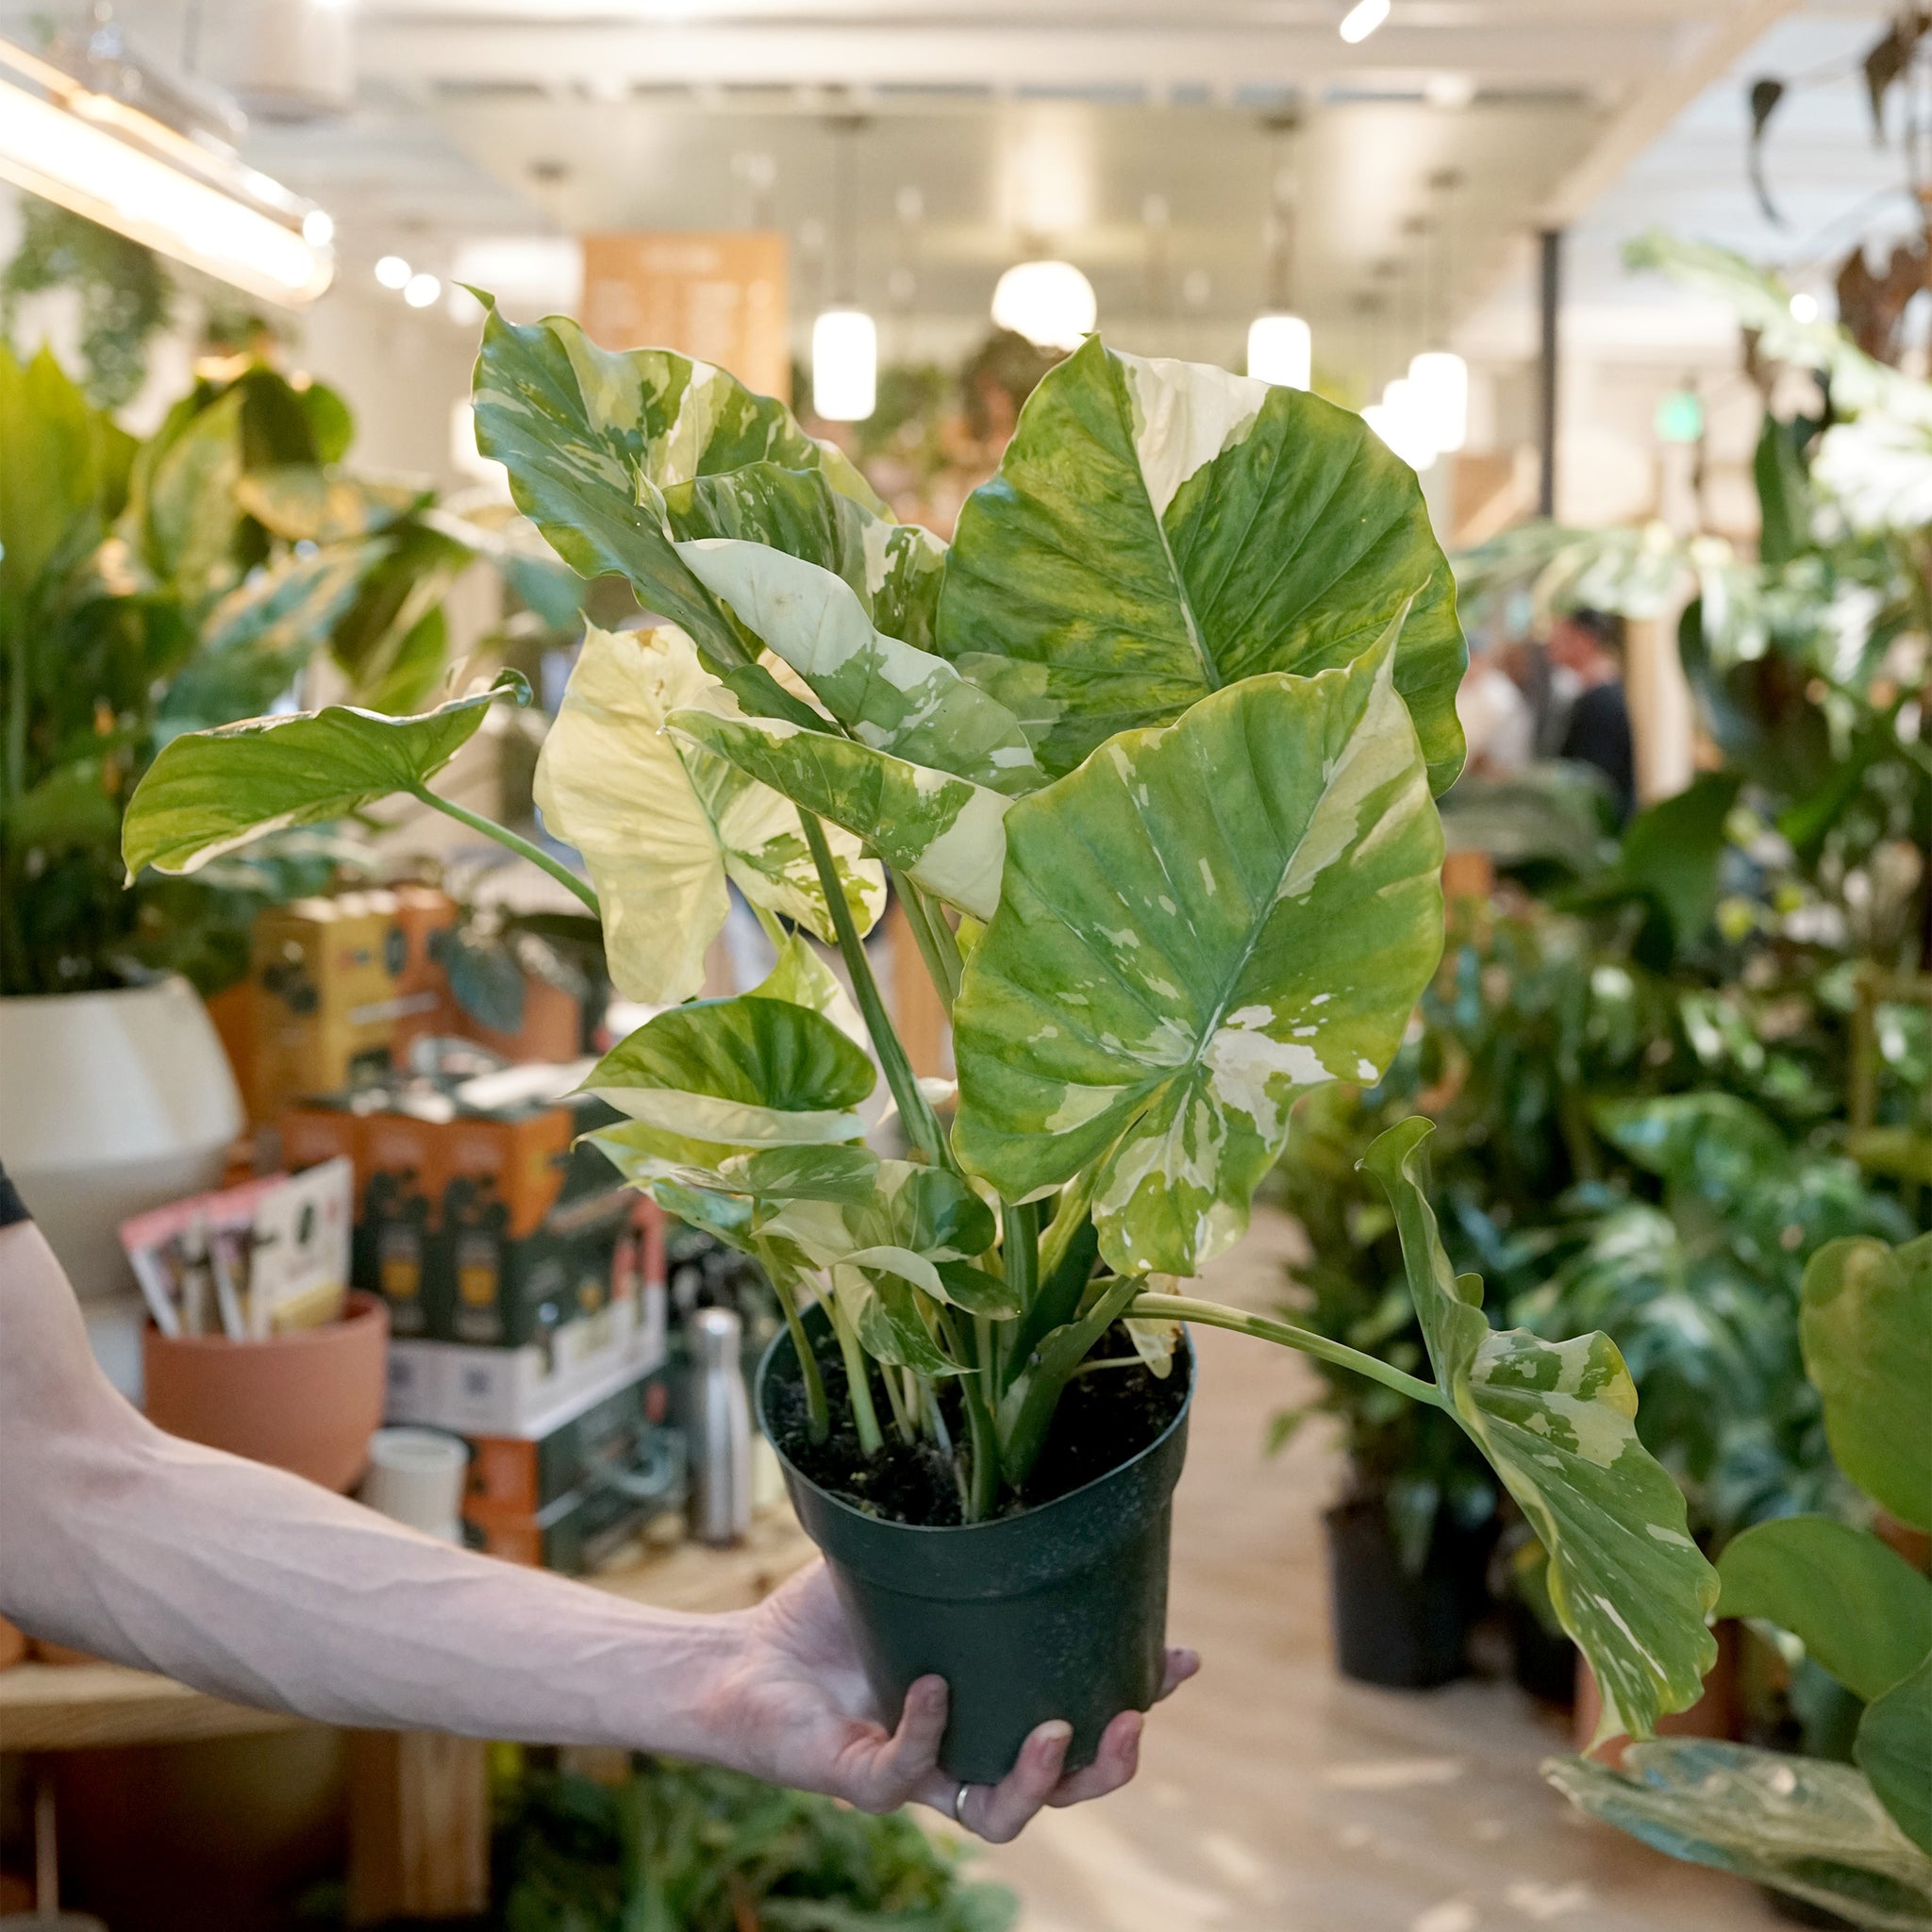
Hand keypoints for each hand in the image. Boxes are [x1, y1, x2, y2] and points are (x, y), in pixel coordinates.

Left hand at [704, 1560, 1197, 1841]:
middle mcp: (963, 1751)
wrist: (739, 1657)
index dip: (1136, 1698)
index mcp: (989, 1705)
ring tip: (1056, 1733)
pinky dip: (925, 1730)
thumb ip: (967, 1545)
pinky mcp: (857, 1781)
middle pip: (1060, 1788)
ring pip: (997, 1816)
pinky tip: (935, 1687)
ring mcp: (914, 1774)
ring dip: (1038, 1783)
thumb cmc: (826, 1616)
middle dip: (1107, 1768)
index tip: (1182, 1659)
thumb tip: (1022, 1466)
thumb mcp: (913, 1569)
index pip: (1080, 1717)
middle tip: (1131, 1720)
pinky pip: (904, 1776)